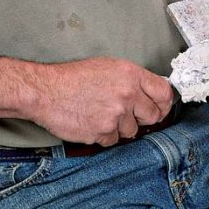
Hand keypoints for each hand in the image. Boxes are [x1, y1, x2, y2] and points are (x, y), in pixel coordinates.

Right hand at [28, 57, 173, 146]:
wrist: (45, 91)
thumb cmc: (73, 78)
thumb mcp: (108, 68)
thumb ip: (132, 80)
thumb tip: (151, 94)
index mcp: (131, 74)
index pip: (164, 93)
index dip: (164, 104)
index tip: (160, 108)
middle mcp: (127, 94)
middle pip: (153, 116)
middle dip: (142, 118)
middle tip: (126, 114)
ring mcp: (116, 115)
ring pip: (132, 131)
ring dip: (120, 127)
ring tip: (100, 114)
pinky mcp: (103, 132)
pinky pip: (113, 140)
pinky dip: (104, 135)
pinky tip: (91, 122)